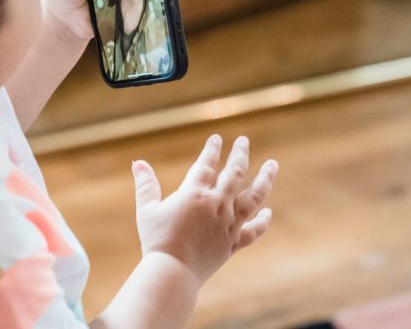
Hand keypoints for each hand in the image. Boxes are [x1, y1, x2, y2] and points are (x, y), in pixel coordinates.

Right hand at [132, 135, 277, 285]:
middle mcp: (216, 205)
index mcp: (194, 194)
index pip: (207, 165)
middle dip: (240, 154)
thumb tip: (138, 162)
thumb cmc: (156, 240)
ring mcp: (228, 224)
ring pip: (253, 198)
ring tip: (273, 165)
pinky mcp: (233, 243)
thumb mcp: (146, 209)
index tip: (217, 138)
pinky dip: (263, 221)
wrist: (173, 273)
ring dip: (265, 179)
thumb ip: (145, 184)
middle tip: (244, 141)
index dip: (212, 149)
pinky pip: (253, 230)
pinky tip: (269, 212)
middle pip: (234, 174)